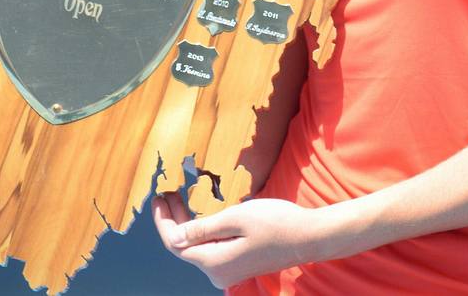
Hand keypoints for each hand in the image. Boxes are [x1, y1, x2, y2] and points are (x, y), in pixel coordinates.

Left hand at [152, 192, 328, 288]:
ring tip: (179, 197)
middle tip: (166, 194)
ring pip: (197, 247)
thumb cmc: (276, 223)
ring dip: (187, 223)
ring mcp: (229, 271)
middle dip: (173, 219)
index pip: (176, 243)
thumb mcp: (236, 218)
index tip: (158, 198)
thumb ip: (203, 228)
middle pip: (185, 246)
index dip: (164, 221)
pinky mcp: (238, 264)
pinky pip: (211, 248)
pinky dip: (202, 230)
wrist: (309, 236)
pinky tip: (201, 213)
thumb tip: (176, 236)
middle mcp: (218, 272)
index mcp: (214, 262)